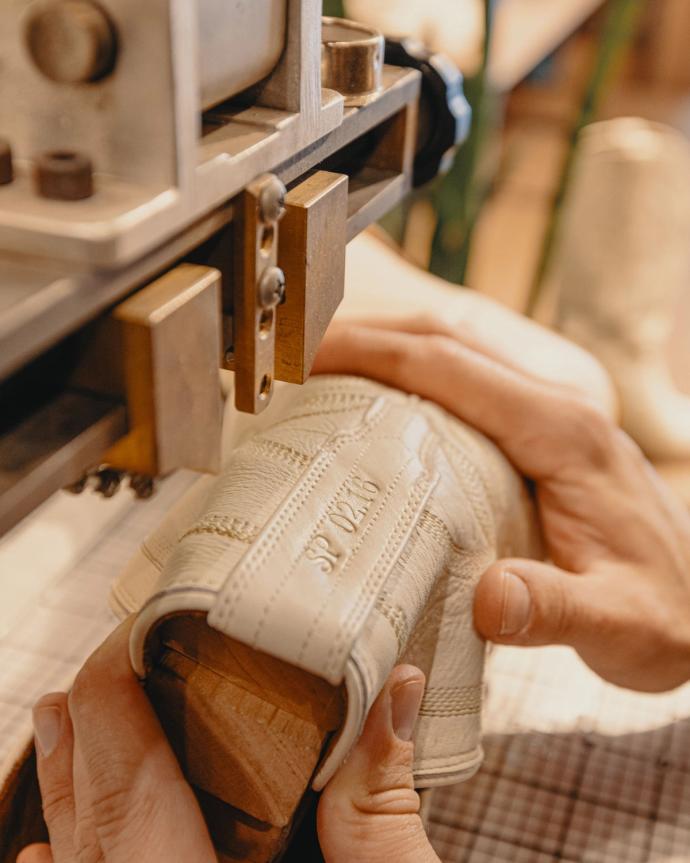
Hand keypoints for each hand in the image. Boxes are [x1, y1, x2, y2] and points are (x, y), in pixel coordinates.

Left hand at [20, 620, 437, 862]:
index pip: (136, 803)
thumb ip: (383, 807)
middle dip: (83, 758)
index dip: (117, 719)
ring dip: (73, 810)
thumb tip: (399, 689)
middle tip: (70, 693)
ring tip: (59, 742)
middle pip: (99, 842)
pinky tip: (50, 860)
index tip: (116, 654)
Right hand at [313, 318, 689, 691]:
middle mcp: (557, 406)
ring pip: (455, 353)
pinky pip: (465, 382)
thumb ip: (556, 610)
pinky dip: (411, 375)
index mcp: (565, 433)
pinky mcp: (539, 431)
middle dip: (365, 337)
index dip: (377, 353)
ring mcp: (549, 413)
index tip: (313, 356)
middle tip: (295, 355)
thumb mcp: (618, 625)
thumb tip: (488, 598)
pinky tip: (375, 400)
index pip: (454, 369)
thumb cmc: (661, 614)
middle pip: (446, 343)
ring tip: (319, 366)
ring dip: (385, 347)